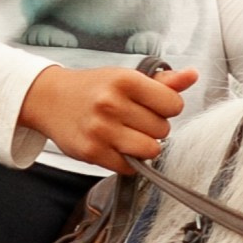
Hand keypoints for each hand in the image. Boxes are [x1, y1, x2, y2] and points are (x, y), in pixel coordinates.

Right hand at [20, 60, 196, 167]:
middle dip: (154, 128)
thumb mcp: (125, 77)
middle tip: (135, 120)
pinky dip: (127, 161)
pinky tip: (116, 146)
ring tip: (129, 135)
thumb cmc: (92, 88)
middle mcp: (112, 104)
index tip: (154, 106)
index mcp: (125, 80)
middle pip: (163, 130)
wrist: (49, 99)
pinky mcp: (92, 152)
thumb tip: (193, 75)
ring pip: (150, 150)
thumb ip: (163, 81)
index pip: (173, 105)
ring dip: (144, 146)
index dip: (168, 108)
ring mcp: (101, 130)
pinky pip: (129, 167)